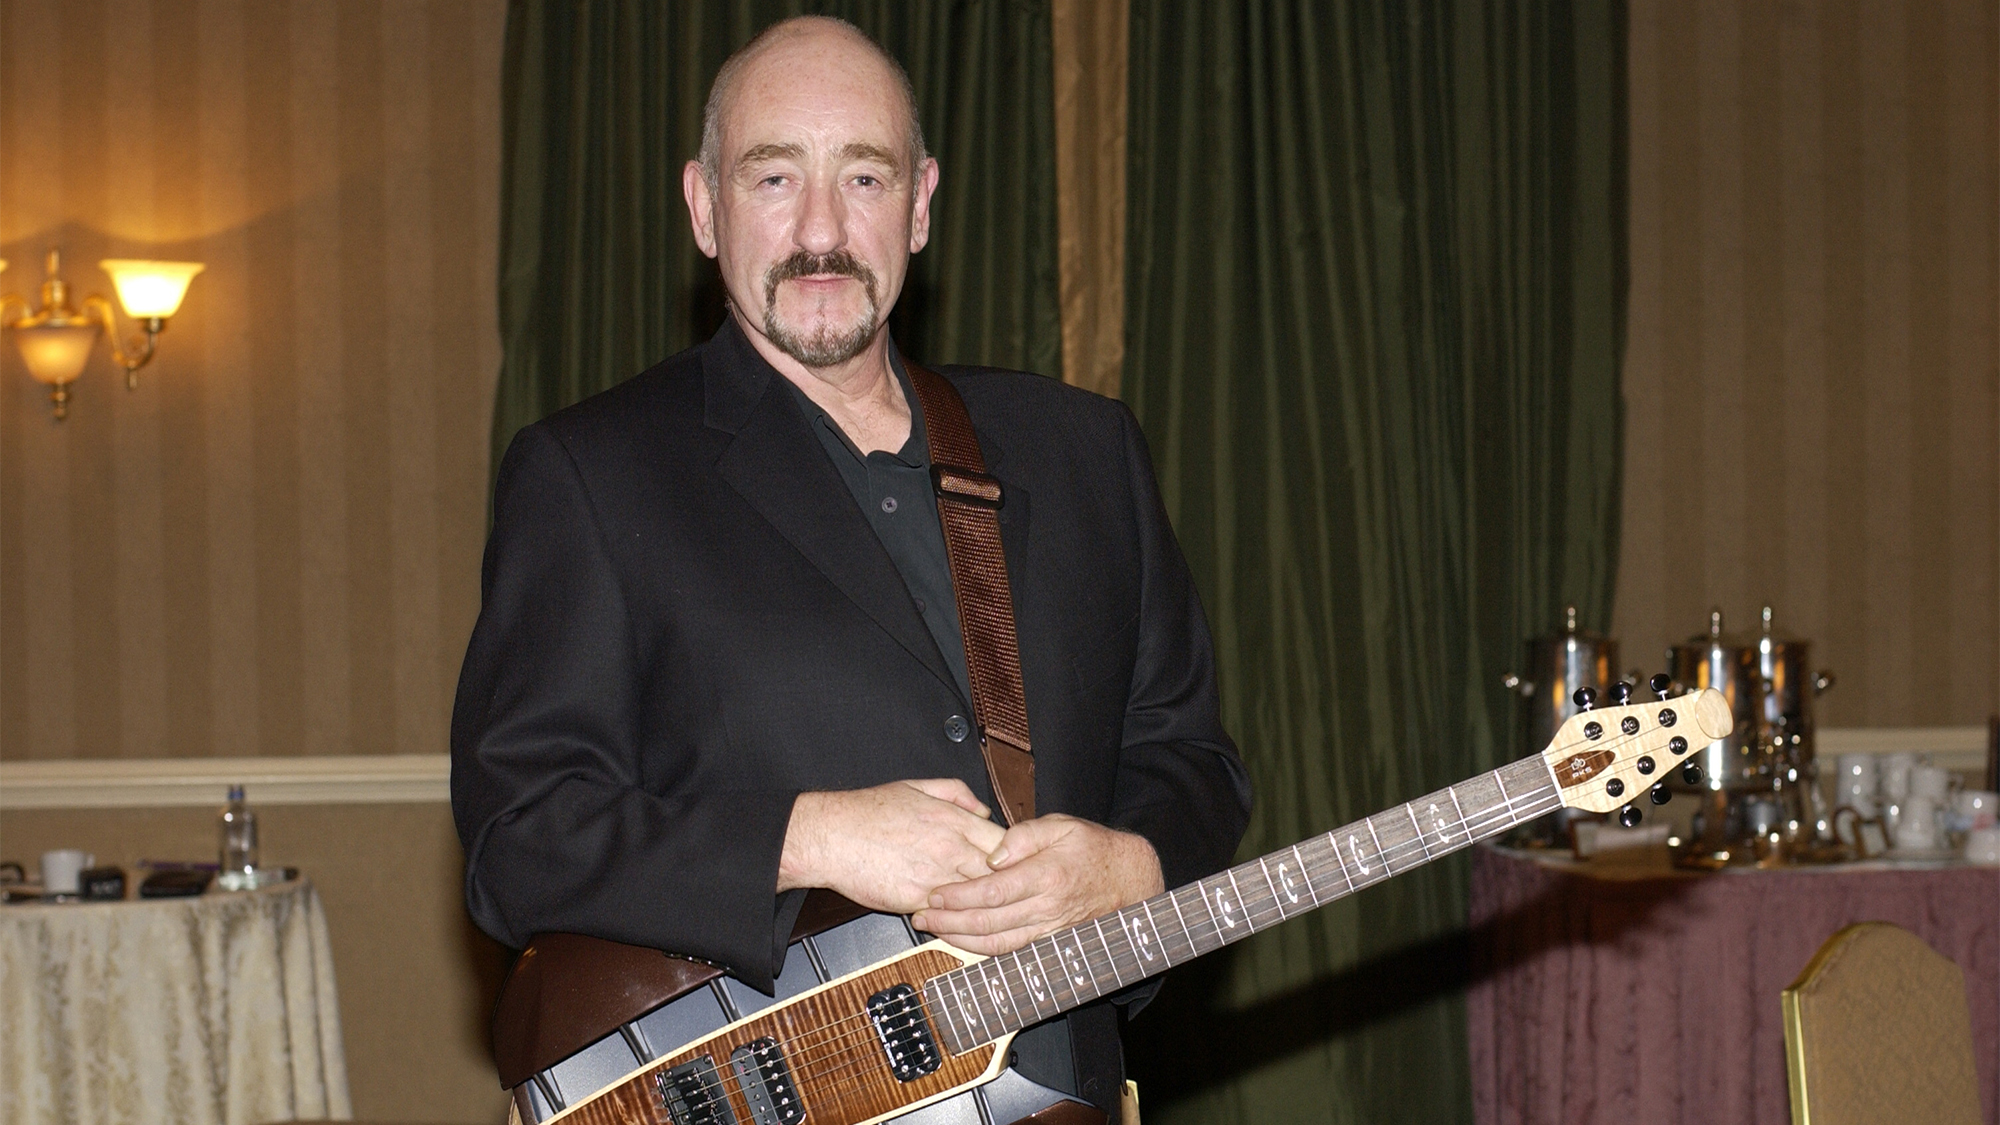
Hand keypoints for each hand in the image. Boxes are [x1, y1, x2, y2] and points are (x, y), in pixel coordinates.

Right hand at [778, 779, 1007, 913]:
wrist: (831, 836)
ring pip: (976, 898)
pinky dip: (957, 919)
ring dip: (984, 905)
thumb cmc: (868, 812)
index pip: (1004, 843)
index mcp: (953, 821)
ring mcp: (934, 877)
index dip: (1015, 856)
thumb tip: (982, 809)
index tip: (1015, 864)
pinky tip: (960, 919)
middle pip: (999, 874)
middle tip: (1013, 893)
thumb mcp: (917, 786)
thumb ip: (957, 794)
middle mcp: (949, 849)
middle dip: (1007, 884)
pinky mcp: (915, 900)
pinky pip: (948, 916)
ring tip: (991, 910)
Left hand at [911, 815, 1163, 954]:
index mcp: (1046, 875)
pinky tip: (963, 944)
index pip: (992, 891)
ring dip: (960, 940)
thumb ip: (1024, 836)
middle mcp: (1046, 908)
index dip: (959, 896)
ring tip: (933, 931)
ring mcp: (1048, 929)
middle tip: (920, 916)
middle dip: (948, 921)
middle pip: (988, 921)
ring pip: (997, 943)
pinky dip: (983, 950)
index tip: (933, 894)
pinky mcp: (1049, 941)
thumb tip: (993, 854)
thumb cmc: (1092, 848)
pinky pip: (1012, 951)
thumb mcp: (1061, 825)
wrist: (1129, 879)